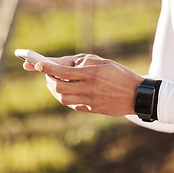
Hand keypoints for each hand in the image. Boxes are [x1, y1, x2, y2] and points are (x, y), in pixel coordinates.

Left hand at [24, 54, 143, 115]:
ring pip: (63, 99)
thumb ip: (85, 62)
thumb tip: (66, 65)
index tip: (36, 64)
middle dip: (49, 80)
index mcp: (92, 74)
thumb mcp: (105, 62)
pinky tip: (67, 91)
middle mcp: (89, 89)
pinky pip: (72, 105)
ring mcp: (90, 102)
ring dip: (55, 90)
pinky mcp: (92, 110)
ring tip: (55, 82)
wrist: (137, 95)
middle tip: (47, 74)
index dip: (48, 68)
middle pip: (59, 88)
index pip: (63, 72)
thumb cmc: (121, 75)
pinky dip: (65, 98)